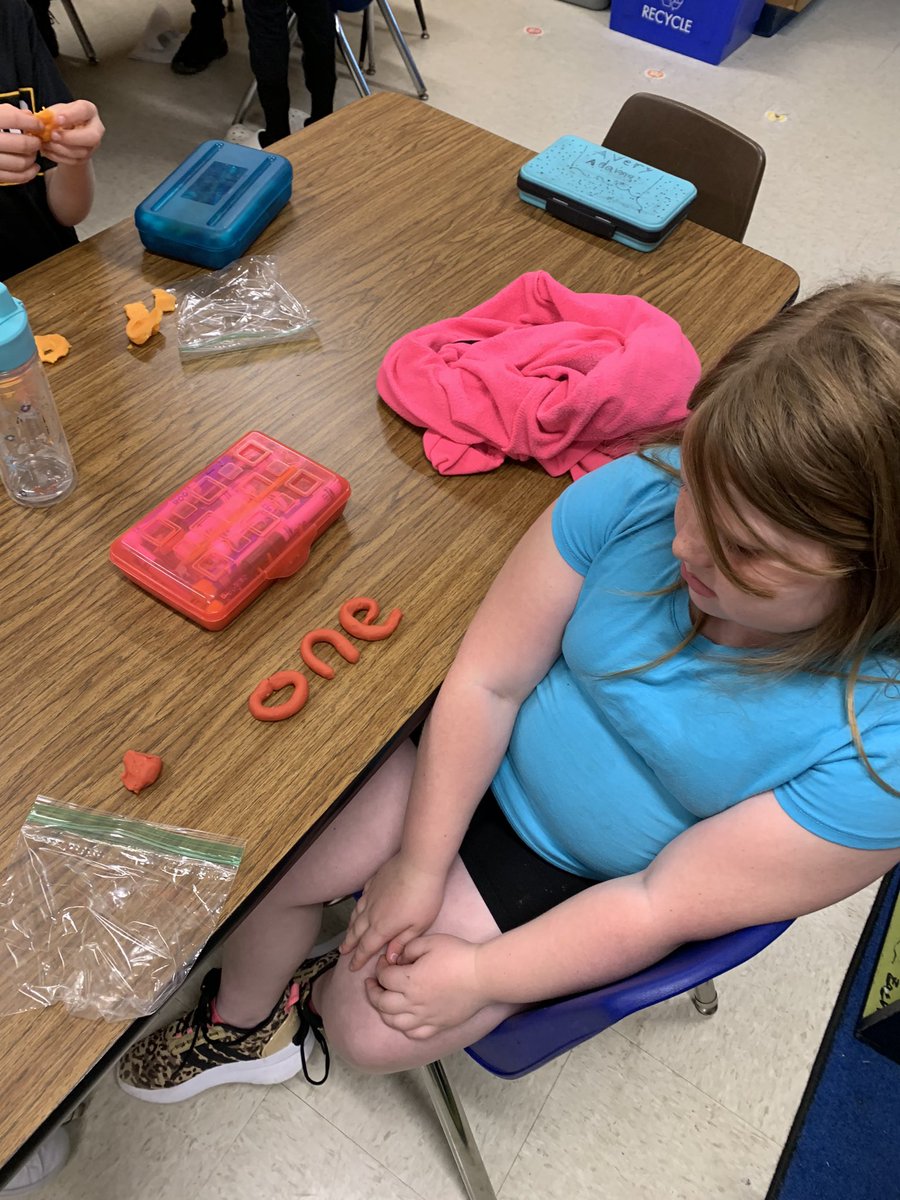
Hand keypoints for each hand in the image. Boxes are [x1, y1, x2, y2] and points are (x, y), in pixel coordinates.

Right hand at [0, 103, 41, 183]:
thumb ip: (6, 112)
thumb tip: (29, 115)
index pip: (12, 119)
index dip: (31, 122)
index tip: (39, 125)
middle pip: (21, 143)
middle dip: (35, 142)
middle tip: (37, 141)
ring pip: (21, 162)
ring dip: (33, 158)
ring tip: (34, 153)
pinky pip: (15, 178)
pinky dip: (29, 173)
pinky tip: (33, 168)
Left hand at [41, 100, 103, 167]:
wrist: (64, 134)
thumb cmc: (61, 118)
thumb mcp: (56, 111)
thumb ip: (52, 114)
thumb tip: (45, 120)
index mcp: (89, 111)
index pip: (84, 110)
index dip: (71, 115)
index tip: (57, 119)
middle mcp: (96, 129)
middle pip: (92, 137)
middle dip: (71, 137)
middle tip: (53, 135)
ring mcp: (92, 146)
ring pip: (82, 152)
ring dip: (61, 148)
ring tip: (46, 142)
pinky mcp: (85, 158)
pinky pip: (74, 161)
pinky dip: (58, 156)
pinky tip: (47, 150)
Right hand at [341, 852, 445, 971]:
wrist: (419, 864)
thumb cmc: (425, 896)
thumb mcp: (419, 926)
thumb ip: (402, 942)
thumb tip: (389, 958)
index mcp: (383, 926)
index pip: (366, 947)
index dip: (358, 958)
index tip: (351, 967)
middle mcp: (372, 912)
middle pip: (356, 931)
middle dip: (349, 943)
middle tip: (342, 952)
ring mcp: (372, 895)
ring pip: (356, 914)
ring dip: (350, 927)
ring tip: (347, 934)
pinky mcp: (375, 881)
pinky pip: (362, 897)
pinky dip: (358, 906)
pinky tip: (359, 908)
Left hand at [365, 934, 486, 1037]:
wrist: (482, 975)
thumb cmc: (458, 955)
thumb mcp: (430, 941)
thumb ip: (409, 948)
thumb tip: (397, 959)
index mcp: (409, 981)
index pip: (383, 978)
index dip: (380, 968)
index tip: (385, 961)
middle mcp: (413, 1003)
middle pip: (382, 1003)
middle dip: (373, 992)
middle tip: (373, 983)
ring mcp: (425, 1017)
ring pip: (394, 1023)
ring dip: (384, 1012)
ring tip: (385, 1002)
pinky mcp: (438, 1026)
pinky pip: (415, 1034)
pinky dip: (405, 1028)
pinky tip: (405, 1019)